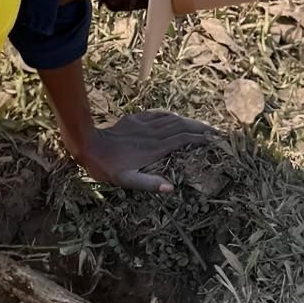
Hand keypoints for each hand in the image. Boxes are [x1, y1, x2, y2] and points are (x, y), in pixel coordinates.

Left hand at [74, 109, 216, 190]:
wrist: (88, 144)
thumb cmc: (107, 166)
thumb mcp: (126, 180)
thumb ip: (148, 183)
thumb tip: (171, 188)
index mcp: (155, 148)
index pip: (184, 139)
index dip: (200, 138)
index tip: (214, 140)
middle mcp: (153, 134)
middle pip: (182, 126)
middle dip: (200, 128)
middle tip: (215, 131)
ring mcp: (145, 125)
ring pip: (172, 119)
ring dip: (188, 121)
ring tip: (201, 125)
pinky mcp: (135, 120)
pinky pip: (158, 115)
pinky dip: (170, 116)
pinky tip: (174, 117)